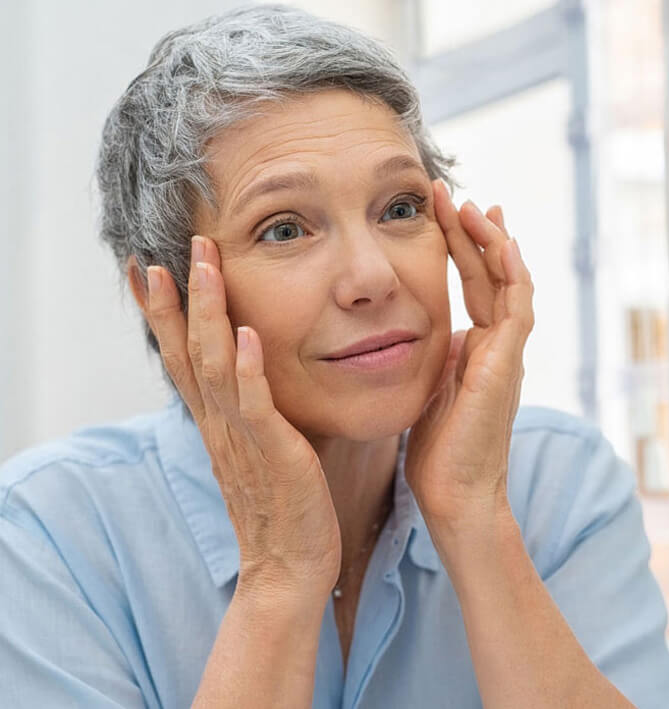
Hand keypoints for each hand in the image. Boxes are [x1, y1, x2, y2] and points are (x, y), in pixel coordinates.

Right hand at [143, 236, 340, 599]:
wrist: (291, 567)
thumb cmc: (283, 507)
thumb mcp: (261, 450)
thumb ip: (254, 412)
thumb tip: (259, 374)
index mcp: (217, 423)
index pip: (181, 359)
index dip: (163, 315)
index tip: (147, 270)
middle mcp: (220, 426)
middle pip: (187, 353)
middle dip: (177, 300)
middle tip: (167, 250)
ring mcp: (243, 439)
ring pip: (214, 367)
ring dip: (207, 315)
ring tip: (202, 267)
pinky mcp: (274, 454)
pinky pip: (255, 407)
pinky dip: (246, 370)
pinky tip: (244, 335)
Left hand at [405, 180, 533, 529]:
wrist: (454, 494)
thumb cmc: (438, 451)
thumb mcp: (429, 388)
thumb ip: (434, 357)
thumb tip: (421, 331)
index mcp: (477, 349)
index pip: (474, 285)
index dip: (461, 248)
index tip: (444, 213)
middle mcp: (496, 346)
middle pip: (491, 275)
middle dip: (473, 233)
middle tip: (454, 194)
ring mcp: (506, 355)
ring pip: (509, 284)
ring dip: (493, 243)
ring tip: (474, 206)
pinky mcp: (508, 366)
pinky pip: (517, 311)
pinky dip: (513, 275)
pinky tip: (502, 244)